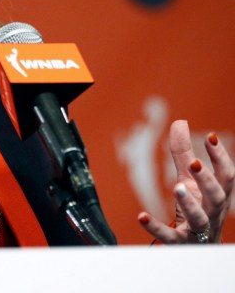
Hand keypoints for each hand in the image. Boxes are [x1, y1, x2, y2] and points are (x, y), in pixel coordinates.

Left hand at [138, 120, 233, 243]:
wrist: (199, 246)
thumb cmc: (197, 207)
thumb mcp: (189, 179)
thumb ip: (183, 153)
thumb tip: (180, 121)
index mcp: (217, 195)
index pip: (226, 176)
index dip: (220, 157)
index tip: (210, 136)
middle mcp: (212, 212)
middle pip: (217, 196)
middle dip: (208, 179)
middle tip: (195, 163)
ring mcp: (198, 229)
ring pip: (200, 218)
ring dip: (190, 203)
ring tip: (178, 187)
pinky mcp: (180, 242)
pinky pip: (170, 237)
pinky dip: (155, 227)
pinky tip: (141, 216)